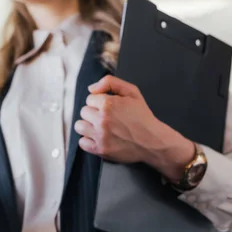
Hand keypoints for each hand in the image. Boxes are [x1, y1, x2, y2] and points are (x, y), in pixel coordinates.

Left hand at [74, 75, 192, 177]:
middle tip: (106, 118)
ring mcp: (100, 135)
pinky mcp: (100, 149)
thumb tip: (91, 88)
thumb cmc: (142, 117)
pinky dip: (88, 140)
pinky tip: (98, 138)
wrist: (152, 141)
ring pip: (79, 126)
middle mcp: (102, 120)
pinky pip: (82, 142)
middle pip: (83, 112)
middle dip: (93, 113)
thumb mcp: (132, 92)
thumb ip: (110, 82)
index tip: (108, 108)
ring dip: (88, 126)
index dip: (99, 102)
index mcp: (108, 104)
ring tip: (99, 128)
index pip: (89, 99)